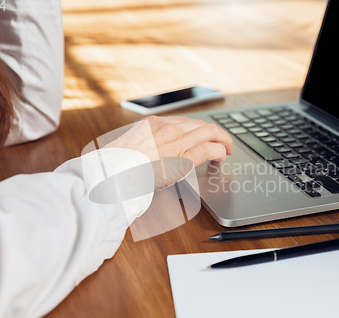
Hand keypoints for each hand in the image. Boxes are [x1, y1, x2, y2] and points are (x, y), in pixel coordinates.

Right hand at [103, 116, 232, 189]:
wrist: (111, 175)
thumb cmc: (116, 167)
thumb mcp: (129, 147)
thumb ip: (145, 145)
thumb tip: (152, 153)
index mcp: (152, 123)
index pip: (184, 121)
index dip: (198, 128)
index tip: (203, 134)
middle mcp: (166, 127)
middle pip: (199, 124)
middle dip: (215, 132)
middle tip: (223, 141)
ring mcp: (176, 140)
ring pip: (209, 132)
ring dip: (223, 139)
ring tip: (227, 148)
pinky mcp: (183, 156)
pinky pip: (209, 149)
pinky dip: (220, 151)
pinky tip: (222, 156)